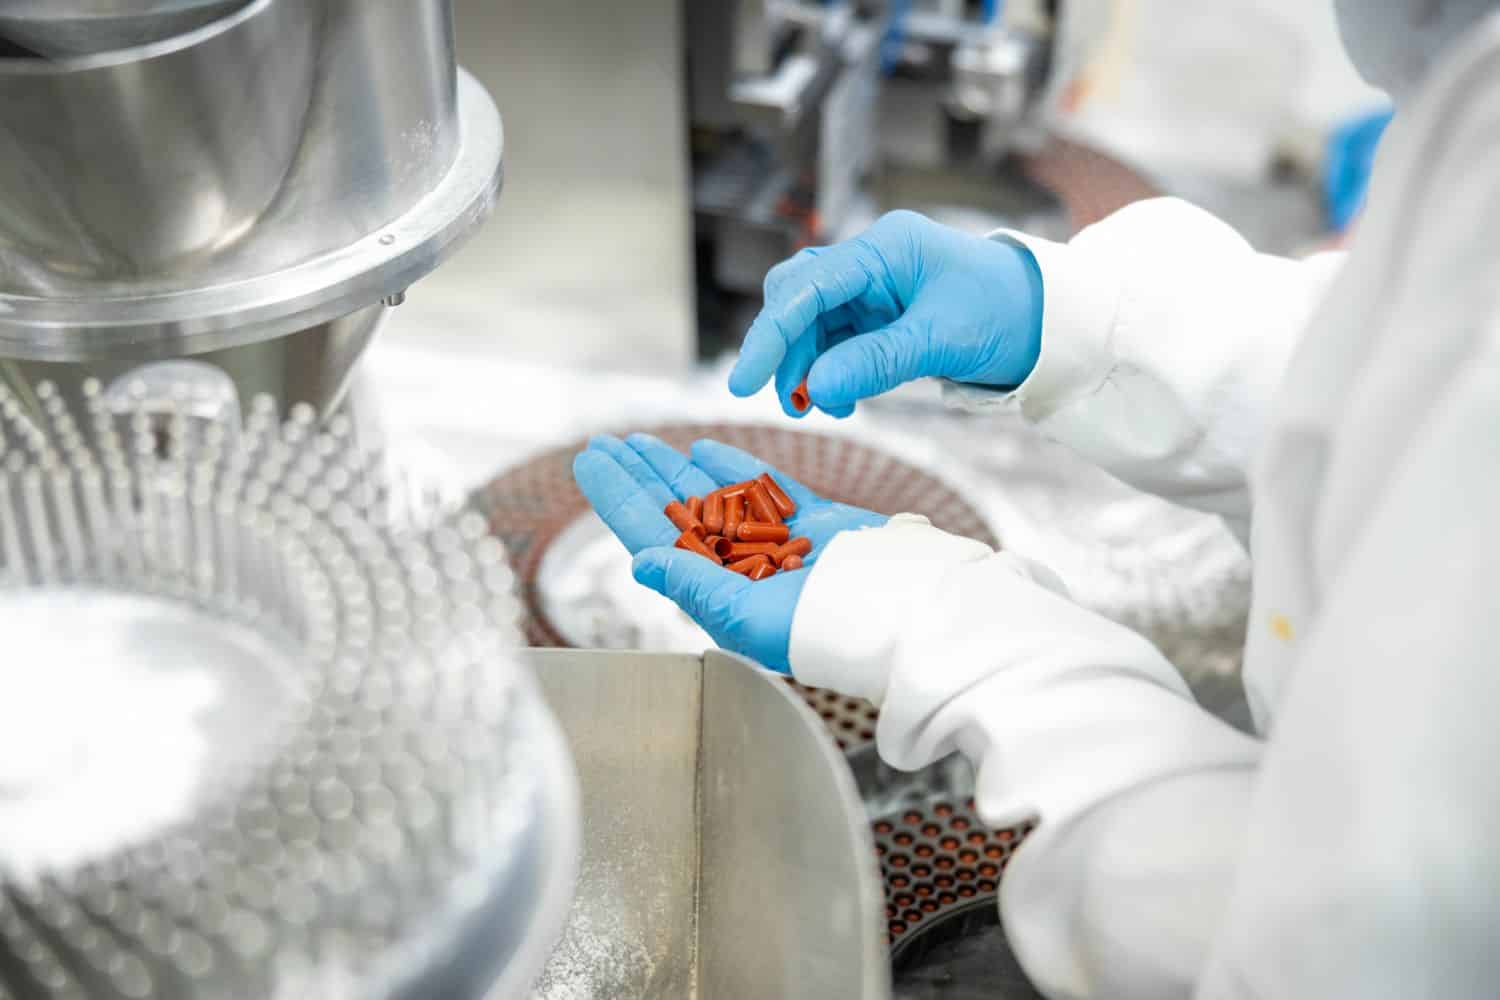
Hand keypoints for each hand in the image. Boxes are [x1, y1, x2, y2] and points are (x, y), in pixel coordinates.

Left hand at [572, 433, 886, 671]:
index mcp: (714, 592)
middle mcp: (737, 568)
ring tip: (640, 441)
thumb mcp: (742, 615)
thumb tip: (639, 559)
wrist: (899, 611)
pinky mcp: (811, 523)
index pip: (651, 536)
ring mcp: (772, 543)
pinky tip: (704, 451)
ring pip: (711, 497)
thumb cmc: (820, 630)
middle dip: (637, 476)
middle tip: (602, 443)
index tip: (589, 460)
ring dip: (674, 467)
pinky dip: (733, 469)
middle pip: (673, 512)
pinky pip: (763, 490)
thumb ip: (691, 584)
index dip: (617, 496)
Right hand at [728, 210, 1044, 416]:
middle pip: (798, 299)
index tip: (745, 382)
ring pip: (811, 325)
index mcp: (884, 248)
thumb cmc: (1006, 313)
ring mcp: (873, 289)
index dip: (771, 335)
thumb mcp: (942, 339)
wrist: (1050, 323)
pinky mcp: (879, 317)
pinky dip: (828, 373)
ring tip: (818, 408)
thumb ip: (876, 362)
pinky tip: (838, 400)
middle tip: (790, 401)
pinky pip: (834, 343)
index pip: (808, 286)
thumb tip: (814, 389)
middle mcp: (871, 262)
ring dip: (805, 368)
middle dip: (786, 350)